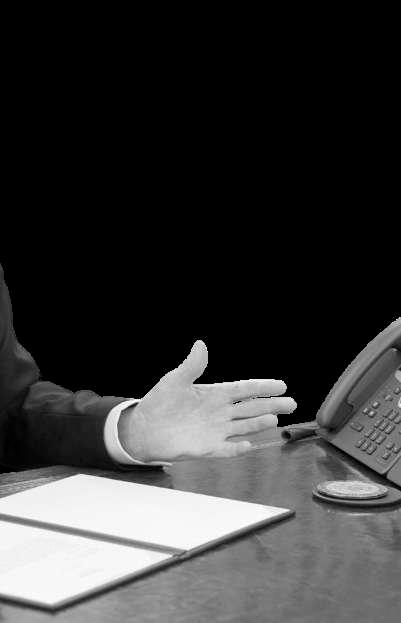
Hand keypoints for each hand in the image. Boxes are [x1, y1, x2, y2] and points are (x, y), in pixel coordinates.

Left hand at [118, 340, 296, 461]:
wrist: (144, 428)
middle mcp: (219, 413)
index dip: (262, 387)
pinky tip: (248, 445)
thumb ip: (191, 365)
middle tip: (292, 403)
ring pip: (243, 427)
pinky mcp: (206, 448)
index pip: (244, 389)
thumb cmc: (160, 402)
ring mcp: (215, 431)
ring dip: (258, 424)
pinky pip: (225, 449)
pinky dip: (236, 448)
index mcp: (214, 394)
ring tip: (275, 420)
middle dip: (271, 405)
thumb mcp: (175, 380)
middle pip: (251, 408)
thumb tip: (200, 344)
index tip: (281, 384)